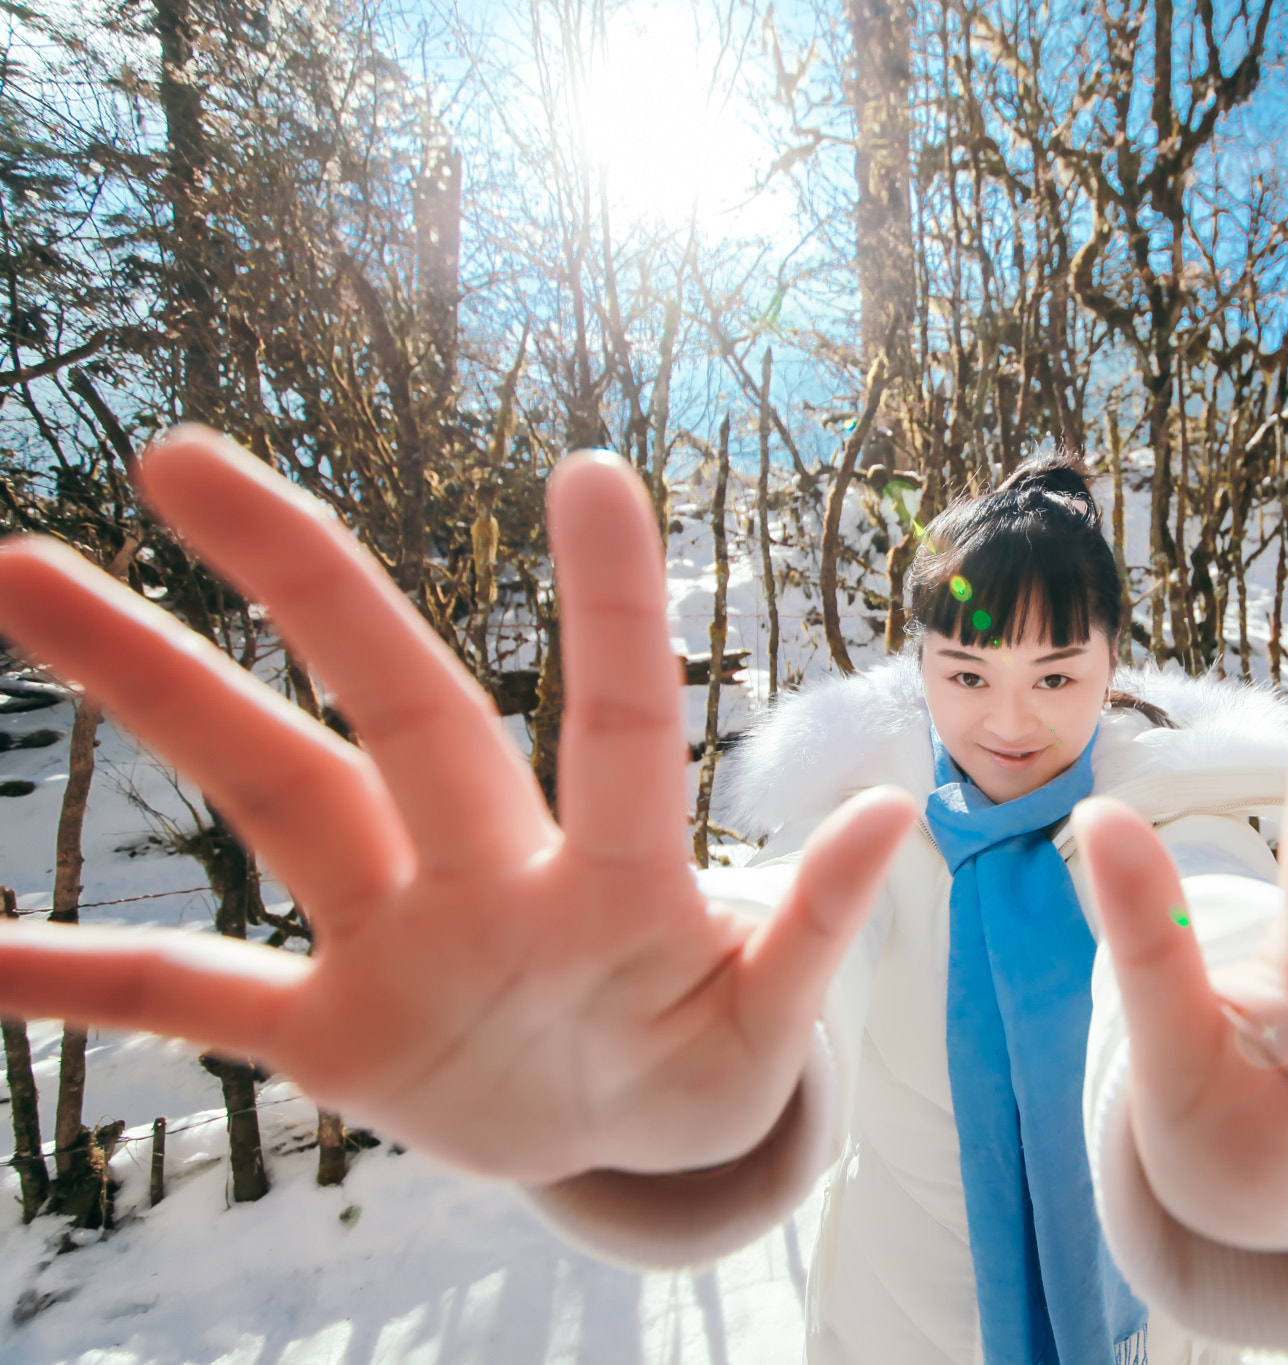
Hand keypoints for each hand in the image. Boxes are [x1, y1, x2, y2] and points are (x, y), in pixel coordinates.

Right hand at [0, 428, 913, 1182]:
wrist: (624, 1137)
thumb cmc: (705, 1056)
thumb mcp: (769, 1020)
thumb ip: (815, 931)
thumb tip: (892, 808)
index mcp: (613, 882)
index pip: (608, 722)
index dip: (609, 611)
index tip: (593, 469)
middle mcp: (488, 874)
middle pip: (392, 707)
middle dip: (306, 583)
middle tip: (182, 452)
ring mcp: (396, 943)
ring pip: (266, 795)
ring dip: (152, 694)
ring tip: (21, 573)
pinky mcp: (331, 1034)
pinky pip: (187, 1003)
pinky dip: (84, 985)